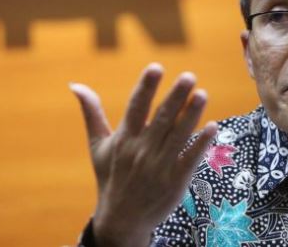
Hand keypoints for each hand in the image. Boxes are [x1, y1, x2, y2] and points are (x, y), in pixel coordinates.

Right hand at [71, 63, 216, 246]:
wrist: (122, 220)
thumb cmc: (110, 176)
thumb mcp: (98, 145)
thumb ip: (91, 113)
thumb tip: (75, 84)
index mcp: (124, 138)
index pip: (136, 107)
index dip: (146, 87)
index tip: (156, 68)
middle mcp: (141, 150)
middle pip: (162, 118)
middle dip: (175, 96)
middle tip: (189, 76)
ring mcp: (160, 166)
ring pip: (178, 135)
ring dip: (192, 114)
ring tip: (202, 94)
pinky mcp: (175, 180)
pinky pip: (190, 158)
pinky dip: (201, 143)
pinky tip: (212, 126)